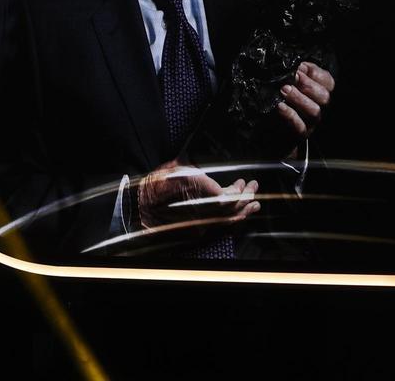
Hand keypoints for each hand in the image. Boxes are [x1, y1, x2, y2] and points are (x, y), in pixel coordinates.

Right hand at [137, 160, 259, 229]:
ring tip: (254, 204)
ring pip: (228, 220)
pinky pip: (221, 226)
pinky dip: (233, 219)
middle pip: (231, 208)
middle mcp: (198, 209)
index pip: (225, 196)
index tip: (243, 182)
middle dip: (246, 198)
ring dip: (244, 211)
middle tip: (254, 188)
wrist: (140, 209)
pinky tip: (240, 214)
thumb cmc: (153, 187)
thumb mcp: (172, 168)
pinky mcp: (198, 229)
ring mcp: (199, 222)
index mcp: (193, 191)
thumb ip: (193, 167)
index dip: (238, 191)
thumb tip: (208, 165)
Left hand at [274, 61, 334, 152]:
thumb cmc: (282, 106)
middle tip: (294, 77)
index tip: (301, 67)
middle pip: (324, 97)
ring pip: (314, 111)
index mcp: (317, 95)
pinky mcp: (299, 135)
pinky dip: (291, 115)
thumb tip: (296, 65)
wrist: (271, 137)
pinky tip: (281, 107)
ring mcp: (310, 123)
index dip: (317, 73)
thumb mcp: (289, 88)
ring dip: (300, 99)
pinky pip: (300, 126)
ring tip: (284, 90)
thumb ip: (294, 76)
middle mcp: (317, 108)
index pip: (328, 82)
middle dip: (309, 85)